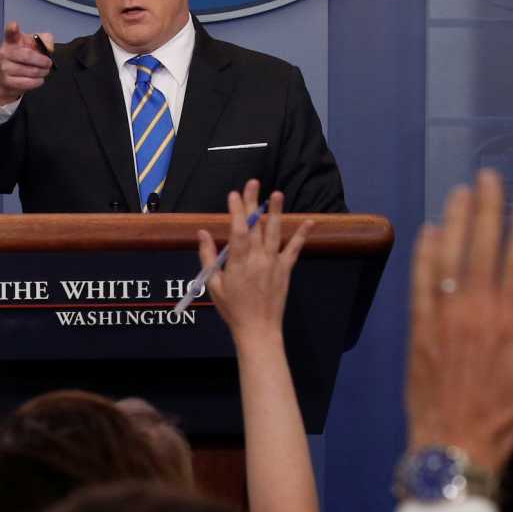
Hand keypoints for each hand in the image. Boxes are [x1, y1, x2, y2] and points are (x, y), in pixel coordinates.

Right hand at [0, 22, 52, 105]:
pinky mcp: (7, 81)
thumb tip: (49, 48)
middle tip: (49, 63)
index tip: (15, 26)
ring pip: (31, 71)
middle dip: (43, 61)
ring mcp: (4, 67)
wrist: (9, 78)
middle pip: (28, 55)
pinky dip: (38, 81)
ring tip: (44, 71)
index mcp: (11, 40)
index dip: (12, 28)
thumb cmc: (24, 58)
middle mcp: (5, 52)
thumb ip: (45, 40)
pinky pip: (28, 82)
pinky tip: (38, 79)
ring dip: (43, 72)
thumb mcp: (35, 45)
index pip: (10, 32)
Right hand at [197, 180, 311, 343]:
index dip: (236, 211)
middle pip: (255, 226)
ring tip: (277, 193)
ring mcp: (273, 263)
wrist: (258, 328)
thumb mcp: (214, 284)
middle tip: (253, 183)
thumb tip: (202, 233)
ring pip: (275, 232)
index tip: (234, 194)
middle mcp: (258, 258)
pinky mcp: (285, 269)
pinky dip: (302, 235)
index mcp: (239, 262)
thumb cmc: (232, 308)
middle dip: (253, 203)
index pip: (237, 230)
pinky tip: (310, 221)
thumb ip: (208, 256)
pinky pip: (294, 249)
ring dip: (276, 211)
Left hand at [405, 171, 512, 472]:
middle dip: (485, 208)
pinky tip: (428, 233)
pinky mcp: (419, 330)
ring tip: (459, 192)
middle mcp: (476, 312)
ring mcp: (444, 318)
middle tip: (487, 176)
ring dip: (453, 222)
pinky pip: (421, 283)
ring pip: (448, 258)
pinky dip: (424, 255)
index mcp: (512, 321)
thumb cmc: (507, 417)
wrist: (454, 445)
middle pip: (481, 247)